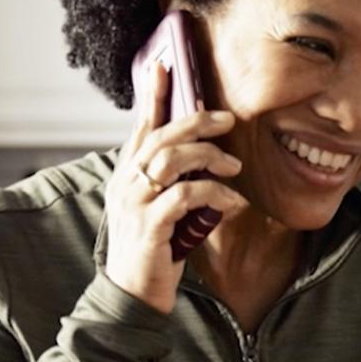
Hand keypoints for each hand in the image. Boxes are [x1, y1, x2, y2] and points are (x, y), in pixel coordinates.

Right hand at [103, 55, 245, 313]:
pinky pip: (185, 196)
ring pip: (171, 159)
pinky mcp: (149, 226)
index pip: (140, 126)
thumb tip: (208, 160)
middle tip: (227, 119)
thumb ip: (175, 183)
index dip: (153, 95)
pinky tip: (233, 202)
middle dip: (196, 121)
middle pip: (160, 136)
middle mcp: (126, 183)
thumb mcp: (162, 209)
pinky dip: (213, 194)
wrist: (132, 296)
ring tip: (235, 167)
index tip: (165, 65)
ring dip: (208, 157)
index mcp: (127, 175)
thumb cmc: (153, 251)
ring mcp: (134, 203)